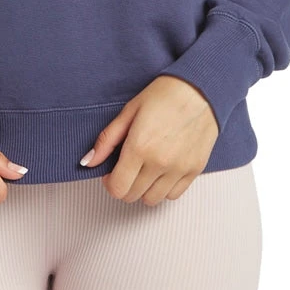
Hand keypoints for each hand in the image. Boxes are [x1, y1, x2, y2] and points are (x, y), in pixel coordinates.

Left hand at [81, 76, 219, 206]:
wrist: (201, 89)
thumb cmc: (165, 95)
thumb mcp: (129, 111)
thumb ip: (107, 140)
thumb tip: (88, 161)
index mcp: (140, 147)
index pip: (117, 188)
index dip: (109, 182)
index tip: (111, 171)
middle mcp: (160, 163)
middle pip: (132, 196)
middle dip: (124, 184)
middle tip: (127, 166)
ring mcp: (179, 169)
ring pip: (152, 199)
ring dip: (143, 189)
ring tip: (144, 168)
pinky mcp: (195, 170)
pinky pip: (173, 195)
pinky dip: (163, 188)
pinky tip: (161, 170)